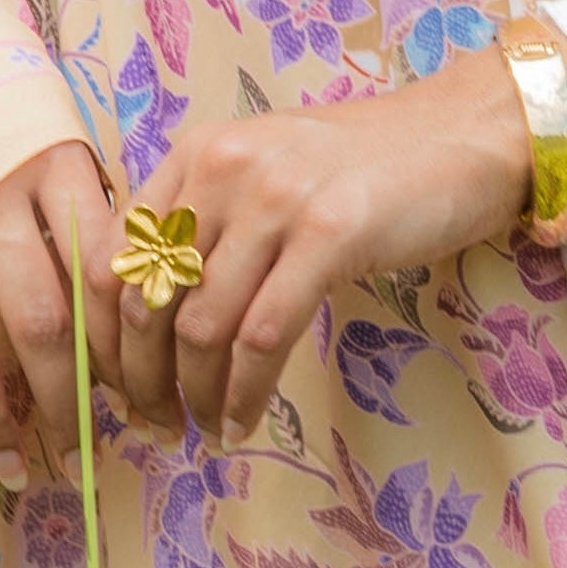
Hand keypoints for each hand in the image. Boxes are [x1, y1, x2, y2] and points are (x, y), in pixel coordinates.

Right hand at [0, 138, 123, 490]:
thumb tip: (143, 323)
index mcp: (56, 166)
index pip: (99, 276)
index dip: (116, 350)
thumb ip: (98, 225)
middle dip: (63, 402)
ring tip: (16, 467)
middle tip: (83, 461)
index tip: (132, 403)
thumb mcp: (66, 153)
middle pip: (39, 320)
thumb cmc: (15, 132)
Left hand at [116, 27, 566, 447]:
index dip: (104, 338)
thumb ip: (208, 227)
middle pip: (147, 300)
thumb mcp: (267, 177)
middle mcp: (224, 167)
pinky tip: (244, 422)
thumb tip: (148, 325)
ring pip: (202, 328)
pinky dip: (245, 394)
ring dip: (195, 397)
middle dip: (143, 382)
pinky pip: (263, 337)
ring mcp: (277, 197)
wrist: (462, 136)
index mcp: (196, 153)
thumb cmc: (365, 168)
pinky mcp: (329, 233)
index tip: (116, 389)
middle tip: (156, 427)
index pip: (111, 258)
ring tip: (205, 431)